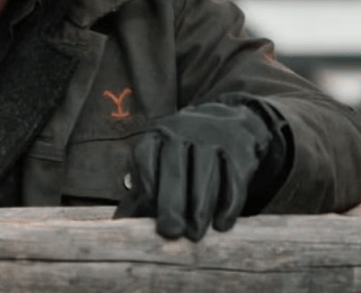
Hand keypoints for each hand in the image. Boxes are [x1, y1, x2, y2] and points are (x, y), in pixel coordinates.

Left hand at [113, 100, 278, 240]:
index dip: (146, 182)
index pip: (145, 155)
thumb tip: (121, 229)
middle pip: (175, 167)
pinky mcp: (238, 151)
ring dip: (200, 207)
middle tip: (170, 232)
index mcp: (156, 136)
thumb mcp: (159, 164)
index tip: (148, 208)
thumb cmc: (183, 157)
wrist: (227, 124)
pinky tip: (221, 224)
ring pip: (205, 173)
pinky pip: (233, 179)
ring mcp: (213, 139)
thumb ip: (142, 194)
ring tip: (195, 235)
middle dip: (172, 202)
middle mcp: (183, 132)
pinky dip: (229, 204)